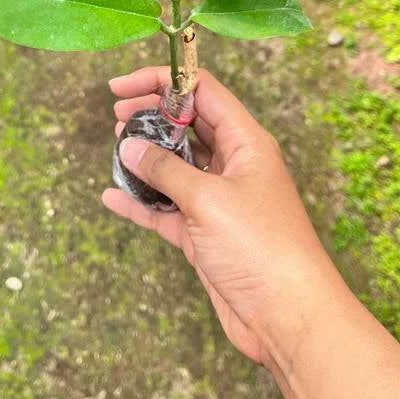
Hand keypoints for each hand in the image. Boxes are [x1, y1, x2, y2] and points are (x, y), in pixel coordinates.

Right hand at [103, 66, 341, 369]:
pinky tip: (111, 196)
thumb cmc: (262, 249)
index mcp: (246, 143)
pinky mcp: (205, 235)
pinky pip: (166, 208)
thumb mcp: (209, 200)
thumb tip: (129, 146)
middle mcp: (233, 165)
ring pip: (175, 166)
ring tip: (115, 149)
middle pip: (187, 124)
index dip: (163, 81)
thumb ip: (165, 169)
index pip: (202, 91)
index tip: (122, 86)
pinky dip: (141, 201)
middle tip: (116, 117)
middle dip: (152, 115)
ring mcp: (218, 200)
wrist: (288, 317)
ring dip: (145, 157)